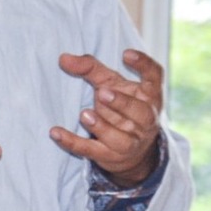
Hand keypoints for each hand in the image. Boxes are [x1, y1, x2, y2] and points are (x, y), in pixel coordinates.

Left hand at [53, 49, 163, 184]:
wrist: (133, 152)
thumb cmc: (120, 108)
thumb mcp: (111, 85)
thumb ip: (90, 68)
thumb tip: (63, 58)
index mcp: (149, 96)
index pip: (154, 77)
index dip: (144, 65)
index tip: (126, 53)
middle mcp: (145, 119)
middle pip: (139, 111)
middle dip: (121, 103)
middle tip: (102, 93)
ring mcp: (130, 141)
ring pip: (120, 137)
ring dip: (102, 126)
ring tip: (85, 115)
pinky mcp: (109, 156)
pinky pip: (91, 150)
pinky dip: (72, 142)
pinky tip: (56, 132)